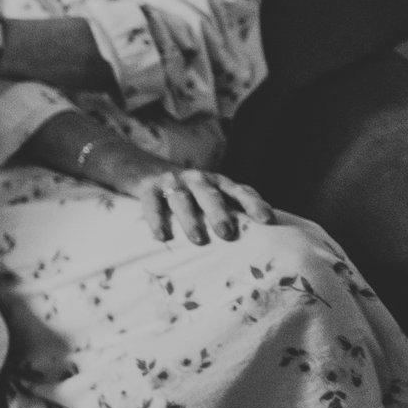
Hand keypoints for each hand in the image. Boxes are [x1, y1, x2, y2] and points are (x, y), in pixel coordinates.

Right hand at [118, 162, 274, 245]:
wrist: (141, 168)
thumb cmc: (187, 191)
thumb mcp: (210, 193)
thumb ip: (232, 208)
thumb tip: (262, 238)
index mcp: (217, 182)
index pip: (239, 191)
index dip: (253, 204)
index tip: (266, 220)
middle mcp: (196, 179)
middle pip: (210, 194)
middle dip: (219, 213)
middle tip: (227, 233)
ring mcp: (171, 182)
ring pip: (182, 199)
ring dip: (190, 219)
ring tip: (198, 240)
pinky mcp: (147, 187)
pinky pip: (152, 203)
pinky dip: (156, 219)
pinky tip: (162, 236)